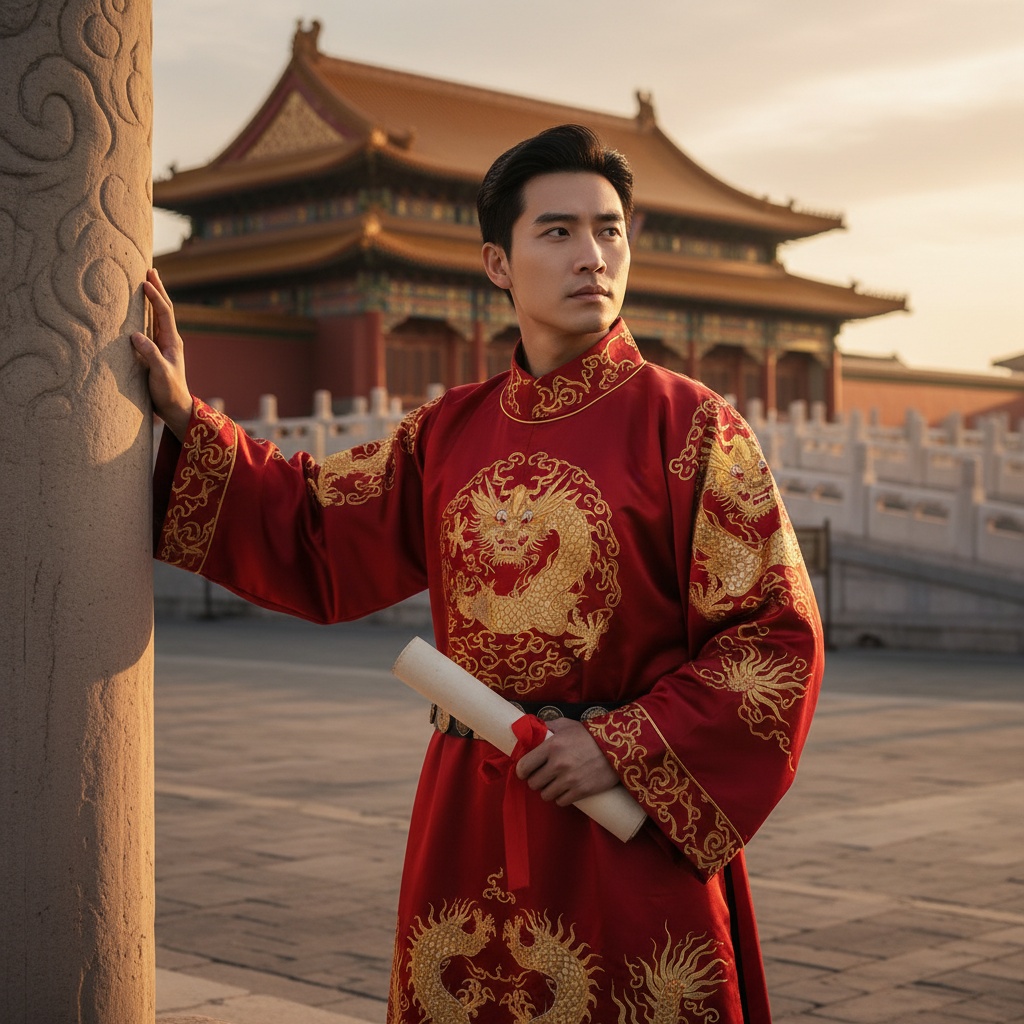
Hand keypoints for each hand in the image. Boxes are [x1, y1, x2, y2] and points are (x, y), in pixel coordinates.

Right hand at [131, 268, 192, 440]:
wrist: (175, 407)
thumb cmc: (169, 392)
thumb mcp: (160, 374)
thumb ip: (150, 355)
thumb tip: (135, 335)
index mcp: (172, 341)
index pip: (164, 312)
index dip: (155, 296)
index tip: (145, 281)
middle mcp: (169, 339)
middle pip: (163, 308)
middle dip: (157, 289)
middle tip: (150, 269)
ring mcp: (163, 344)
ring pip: (157, 315)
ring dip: (152, 298)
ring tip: (145, 281)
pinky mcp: (155, 351)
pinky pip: (150, 326)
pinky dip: (145, 313)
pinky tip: (138, 308)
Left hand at [515, 718, 617, 806]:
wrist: (617, 747)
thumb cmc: (589, 735)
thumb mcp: (567, 725)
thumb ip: (548, 726)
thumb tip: (533, 729)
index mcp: (551, 746)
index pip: (524, 766)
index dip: (522, 770)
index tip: (525, 771)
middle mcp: (558, 764)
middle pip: (533, 783)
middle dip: (537, 781)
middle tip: (543, 777)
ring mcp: (569, 779)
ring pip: (546, 795)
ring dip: (549, 790)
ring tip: (555, 784)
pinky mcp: (581, 791)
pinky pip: (561, 802)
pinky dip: (561, 798)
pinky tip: (566, 790)